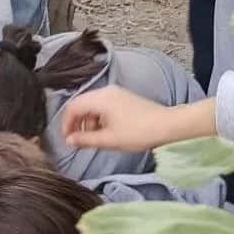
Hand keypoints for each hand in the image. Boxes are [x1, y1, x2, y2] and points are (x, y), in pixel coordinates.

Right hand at [60, 86, 178, 152]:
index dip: (66, 124)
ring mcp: (115, 93)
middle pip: (81, 105)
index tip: (67, 139)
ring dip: (88, 122)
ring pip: (91, 106)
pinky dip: (98, 119)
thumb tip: (69, 141)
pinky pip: (102, 106)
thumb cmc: (139, 132)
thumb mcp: (109, 139)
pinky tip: (105, 132)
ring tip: (94, 139)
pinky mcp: (122, 98)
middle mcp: (106, 92)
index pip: (72, 107)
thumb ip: (85, 140)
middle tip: (78, 141)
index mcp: (100, 98)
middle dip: (76, 123)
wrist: (168, 125)